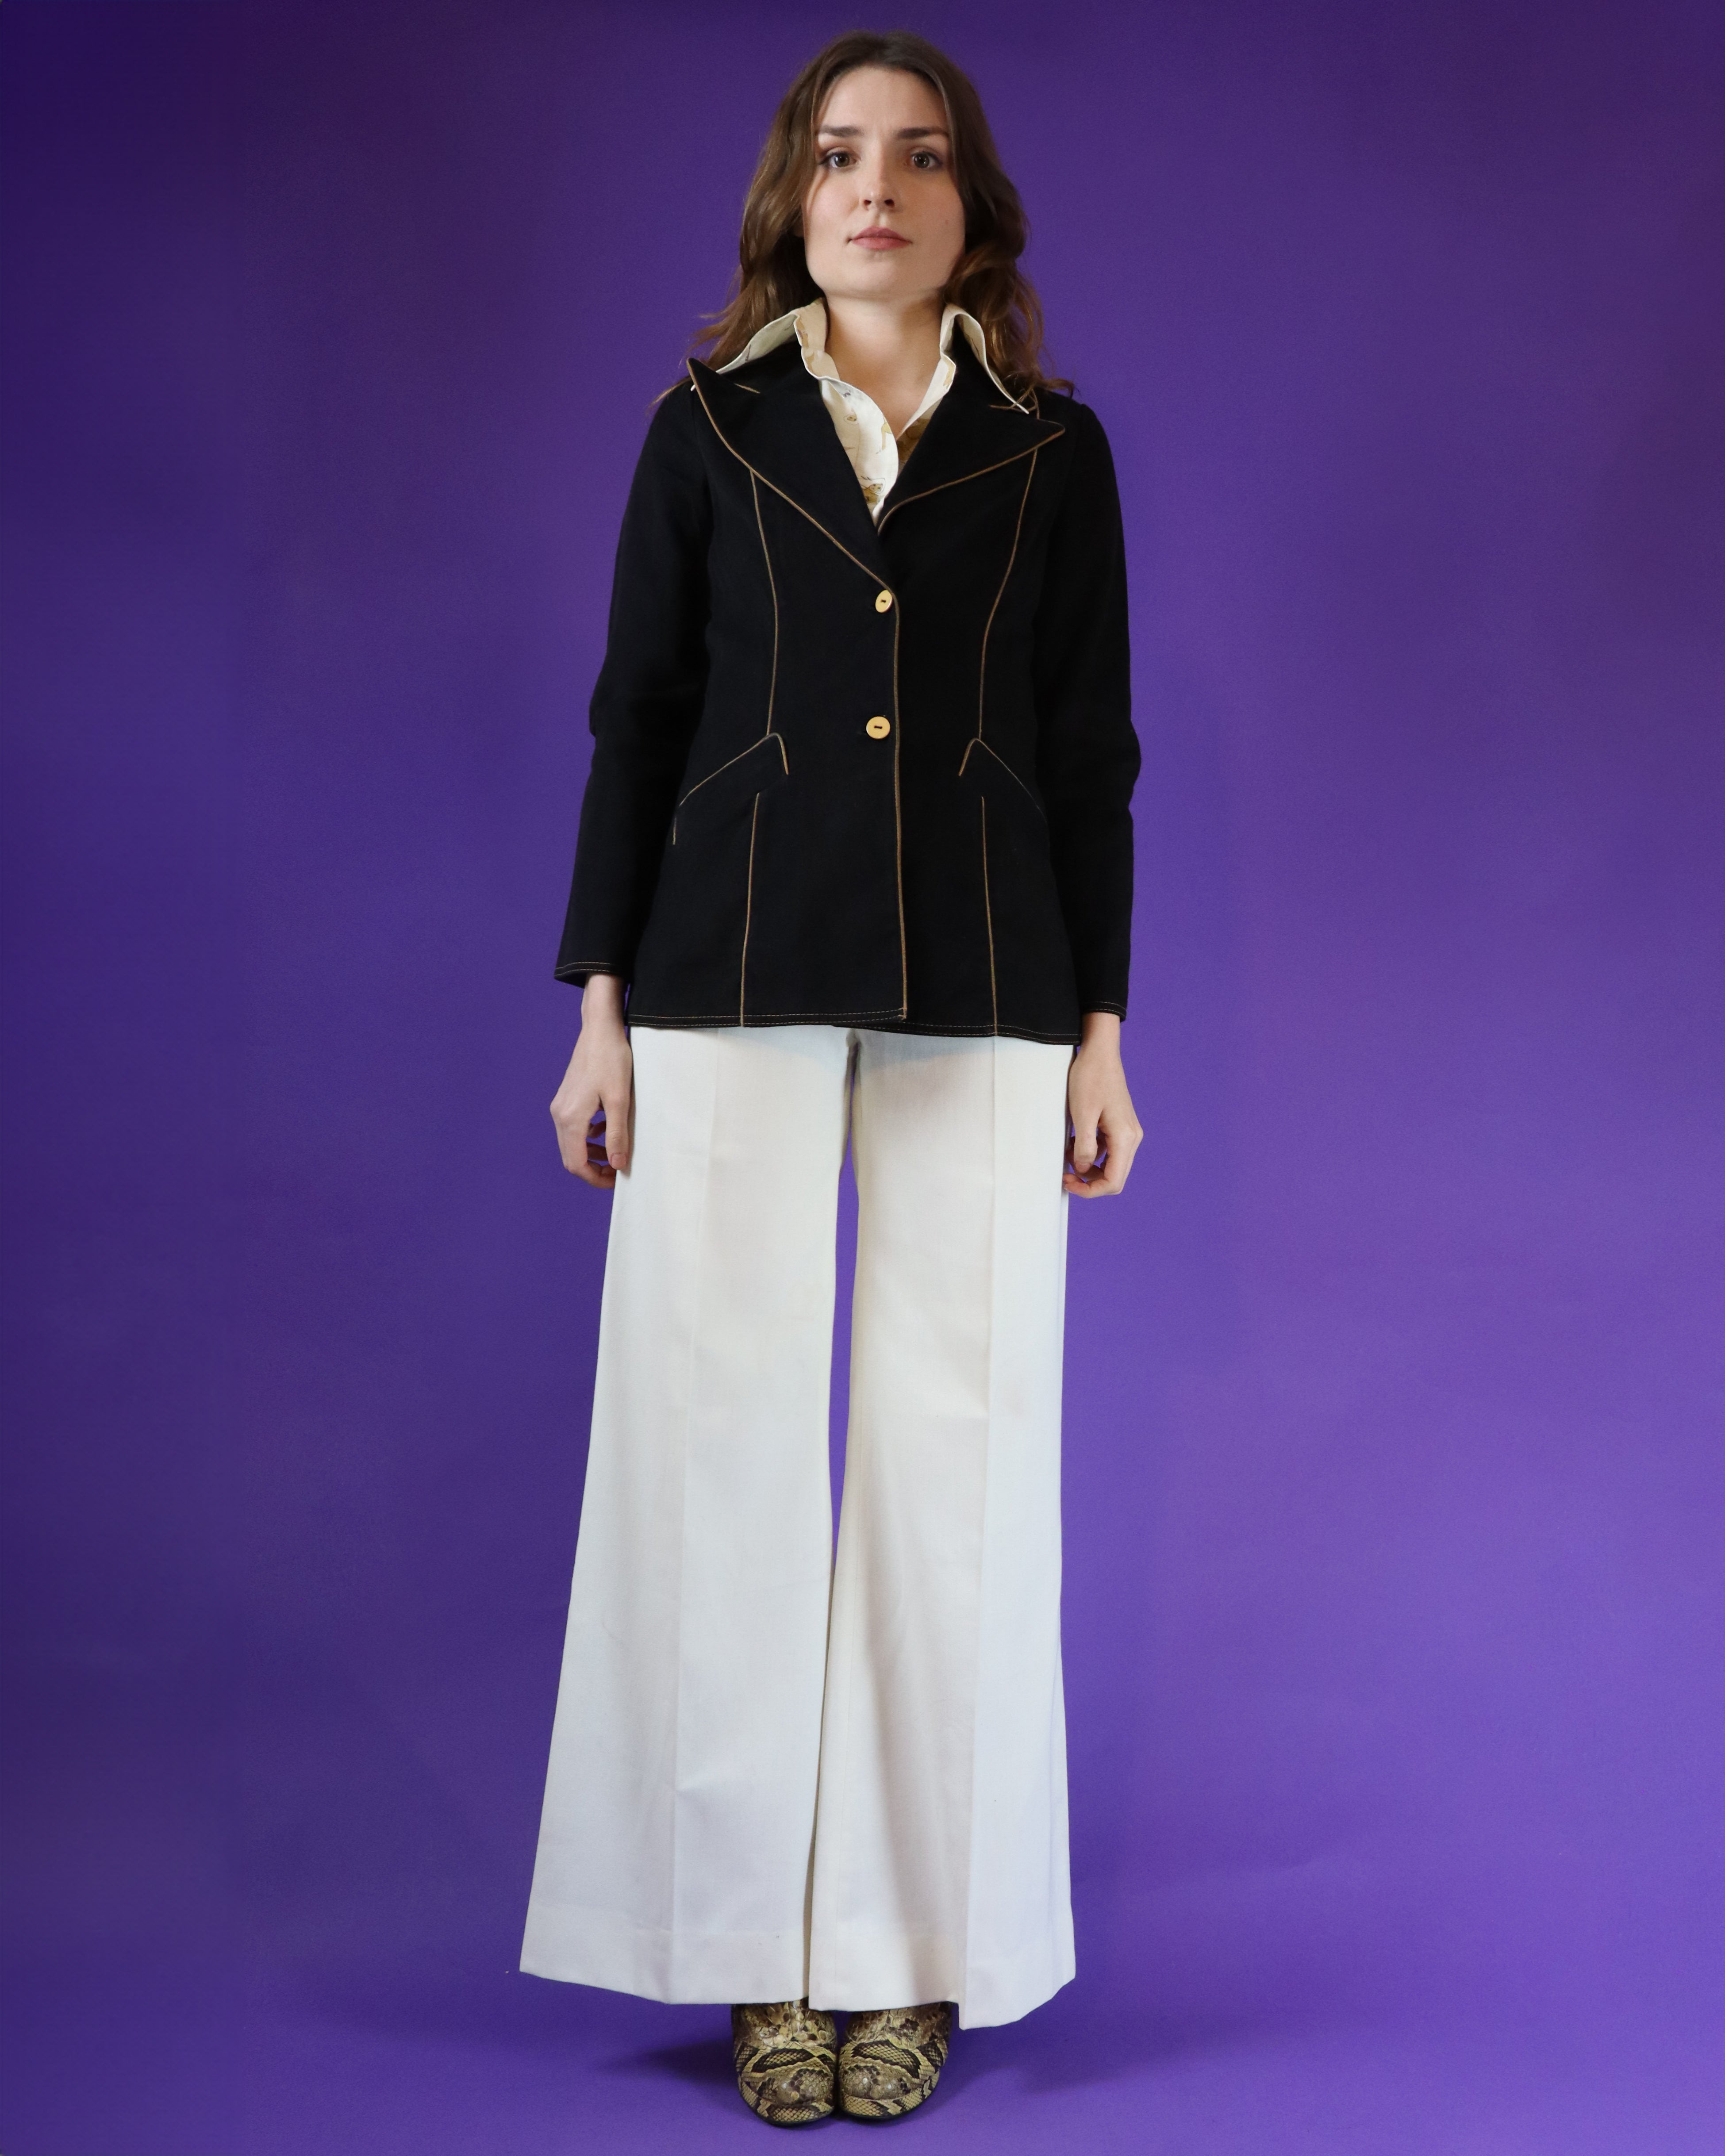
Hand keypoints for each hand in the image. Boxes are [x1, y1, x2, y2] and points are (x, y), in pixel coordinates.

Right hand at [550, 975, 632, 1186]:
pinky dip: (589, 1137)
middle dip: (594, 1169)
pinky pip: (574, 1128)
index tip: (616, 1181)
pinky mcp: (567, 1098)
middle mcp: (560, 1114)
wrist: (599, 1029)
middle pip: (571, 1157)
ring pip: (572, 1143)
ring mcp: (561, 1106)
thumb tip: (617, 1166)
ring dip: (592, 1153)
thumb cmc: (612, 1060)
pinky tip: (606, 1130)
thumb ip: (617, 1135)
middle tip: (618, 1171)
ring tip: (615, 1153)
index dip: (595, 1179)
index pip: (576, 1164)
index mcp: (571, 1118)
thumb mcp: (619, 1100)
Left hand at [1064, 1012, 1141, 1197]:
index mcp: (1125, 1138)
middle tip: (1065, 1175)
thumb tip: (1083, 1170)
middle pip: (1115, 1177)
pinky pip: (1108, 1150)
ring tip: (1067, 1157)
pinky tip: (1074, 1143)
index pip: (1114, 1181)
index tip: (1069, 1183)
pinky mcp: (1120, 1125)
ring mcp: (1128, 1131)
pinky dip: (1092, 1153)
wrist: (1099, 1053)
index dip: (1091, 1190)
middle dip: (1090, 1181)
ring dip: (1089, 1167)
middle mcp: (1132, 1137)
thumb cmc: (1090, 1079)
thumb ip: (1085, 1147)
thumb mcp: (1082, 1115)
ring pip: (1112, 1165)